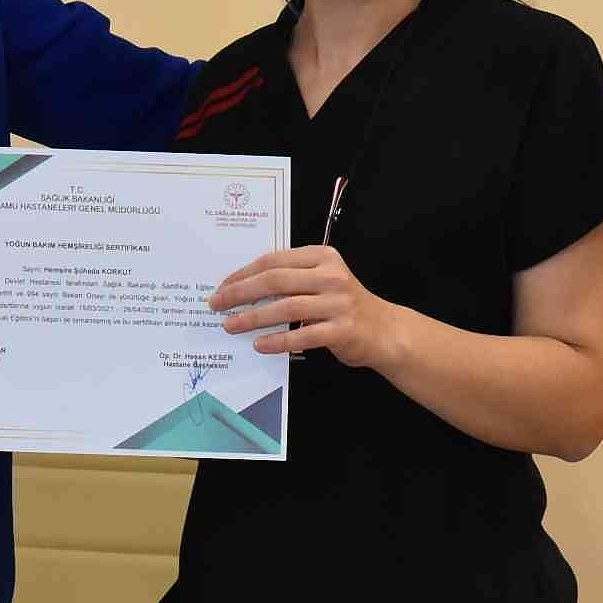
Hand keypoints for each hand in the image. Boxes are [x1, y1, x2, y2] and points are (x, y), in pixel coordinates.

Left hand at [209, 246, 405, 368]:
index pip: (273, 261)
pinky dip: (278, 340)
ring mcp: (339, 303)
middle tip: (217, 305)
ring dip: (253, 317)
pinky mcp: (343, 330)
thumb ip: (291, 278)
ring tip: (231, 325)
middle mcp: (331, 276)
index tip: (222, 286)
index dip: (243, 273)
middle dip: (241, 292)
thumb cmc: (342, 304)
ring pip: (286, 307)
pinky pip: (303, 335)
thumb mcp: (321, 280)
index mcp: (322, 257)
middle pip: (275, 280)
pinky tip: (259, 344)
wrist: (384, 331)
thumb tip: (242, 286)